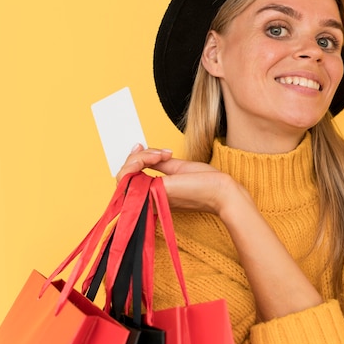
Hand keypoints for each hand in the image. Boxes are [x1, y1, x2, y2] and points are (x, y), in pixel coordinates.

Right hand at [116, 144, 253, 216]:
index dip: (133, 160)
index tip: (142, 146)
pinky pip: (127, 177)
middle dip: (137, 156)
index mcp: (153, 193)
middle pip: (124, 175)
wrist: (220, 190)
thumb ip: (158, 163)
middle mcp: (147, 197)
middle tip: (159, 153)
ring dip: (138, 157)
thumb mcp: (177, 167)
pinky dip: (137, 161)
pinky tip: (155, 158)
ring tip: (160, 155)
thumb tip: (144, 154)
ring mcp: (147, 197)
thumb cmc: (205, 183)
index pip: (130, 178)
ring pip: (123, 175)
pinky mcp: (150, 193)